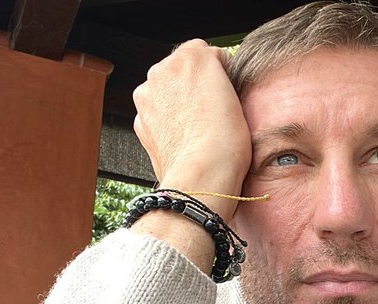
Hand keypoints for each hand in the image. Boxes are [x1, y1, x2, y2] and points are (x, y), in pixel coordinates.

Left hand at [132, 39, 251, 222]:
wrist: (202, 177)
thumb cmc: (226, 141)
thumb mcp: (237, 95)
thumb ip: (220, 75)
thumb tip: (214, 81)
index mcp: (191, 57)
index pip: (209, 53)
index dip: (222, 73)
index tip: (228, 91)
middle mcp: (162, 70)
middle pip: (183, 69)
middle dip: (196, 85)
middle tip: (214, 110)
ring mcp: (147, 96)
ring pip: (167, 90)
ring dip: (180, 101)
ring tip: (199, 126)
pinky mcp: (141, 121)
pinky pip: (158, 113)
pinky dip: (168, 121)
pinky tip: (185, 136)